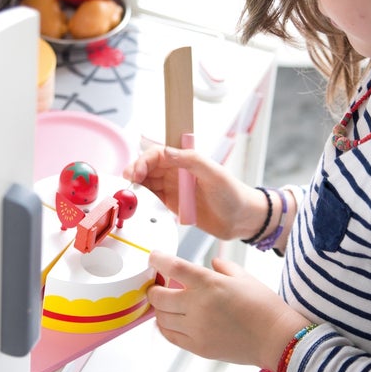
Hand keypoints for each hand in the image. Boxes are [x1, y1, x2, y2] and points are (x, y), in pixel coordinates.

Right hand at [125, 145, 269, 241]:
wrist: (241, 220)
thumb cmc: (233, 194)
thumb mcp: (214, 174)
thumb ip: (191, 160)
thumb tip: (167, 151)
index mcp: (186, 159)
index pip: (158, 154)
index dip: (144, 160)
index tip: (137, 172)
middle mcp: (177, 172)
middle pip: (148, 167)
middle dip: (135, 172)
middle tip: (128, 182)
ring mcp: (173, 188)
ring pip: (147, 182)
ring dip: (136, 186)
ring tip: (129, 193)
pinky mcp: (172, 204)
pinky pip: (152, 199)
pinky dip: (142, 199)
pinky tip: (137, 202)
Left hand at [146, 250, 308, 371]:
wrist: (277, 339)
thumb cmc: (265, 306)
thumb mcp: (244, 277)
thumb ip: (224, 267)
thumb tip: (211, 263)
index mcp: (209, 283)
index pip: (172, 267)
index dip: (157, 260)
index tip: (153, 257)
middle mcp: (198, 305)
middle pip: (158, 296)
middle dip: (154, 288)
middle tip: (158, 285)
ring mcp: (196, 329)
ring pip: (160, 318)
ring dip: (159, 308)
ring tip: (166, 304)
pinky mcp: (198, 347)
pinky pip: (170, 336)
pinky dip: (164, 327)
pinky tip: (170, 321)